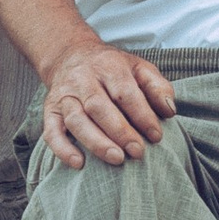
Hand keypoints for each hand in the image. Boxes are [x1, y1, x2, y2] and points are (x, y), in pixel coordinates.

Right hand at [40, 39, 175, 168]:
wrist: (71, 56)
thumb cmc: (113, 68)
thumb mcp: (140, 68)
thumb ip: (158, 87)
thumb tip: (169, 111)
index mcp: (108, 68)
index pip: (125, 93)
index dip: (142, 115)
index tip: (156, 136)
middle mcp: (82, 81)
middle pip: (98, 107)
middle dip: (120, 131)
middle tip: (138, 152)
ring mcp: (64, 96)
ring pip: (76, 120)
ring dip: (96, 142)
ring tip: (116, 158)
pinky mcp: (49, 110)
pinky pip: (51, 131)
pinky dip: (62, 148)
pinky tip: (79, 163)